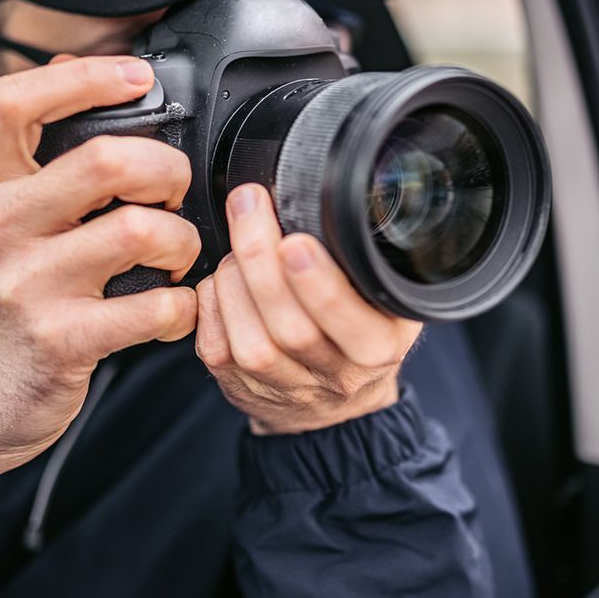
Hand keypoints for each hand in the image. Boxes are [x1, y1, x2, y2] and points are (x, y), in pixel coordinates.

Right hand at [0, 56, 200, 500]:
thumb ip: (30, 154)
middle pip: (108, 159)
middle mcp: (0, 227)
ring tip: (177, 258)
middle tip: (174, 194)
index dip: (86, 76)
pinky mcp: (64, 339)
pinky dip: (184, 306)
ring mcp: (29, 284)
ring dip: (183, 242)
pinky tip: (174, 309)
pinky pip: (157, 306)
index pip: (16, 100)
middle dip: (167, 170)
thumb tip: (72, 69)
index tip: (136, 76)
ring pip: (143, 230)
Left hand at [195, 184, 421, 433]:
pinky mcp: (242, 387)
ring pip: (251, 343)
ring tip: (239, 243)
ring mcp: (286, 388)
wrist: (333, 399)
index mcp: (379, 347)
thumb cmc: (358, 329)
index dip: (320, 286)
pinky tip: (222, 277)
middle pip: (291, 329)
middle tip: (249, 206)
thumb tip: (325, 198)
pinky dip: (212, 301)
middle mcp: (336, 376)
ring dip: (234, 281)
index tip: (297, 242)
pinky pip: (216, 348)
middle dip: (262, 260)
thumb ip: (366, 261)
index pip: (352, 324)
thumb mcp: (386, 296)